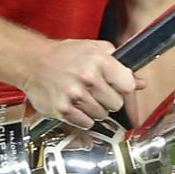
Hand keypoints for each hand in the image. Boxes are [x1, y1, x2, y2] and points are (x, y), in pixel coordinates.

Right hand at [20, 38, 140, 129]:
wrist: (33, 62)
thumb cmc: (65, 55)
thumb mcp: (95, 50)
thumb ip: (120, 65)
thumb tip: (141, 82)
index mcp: (99, 60)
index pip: (128, 85)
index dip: (123, 87)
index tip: (117, 87)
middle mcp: (88, 78)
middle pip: (116, 103)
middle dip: (109, 100)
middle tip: (98, 92)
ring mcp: (74, 95)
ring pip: (102, 115)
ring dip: (96, 110)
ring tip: (85, 98)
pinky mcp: (62, 109)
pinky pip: (86, 123)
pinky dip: (84, 118)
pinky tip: (77, 106)